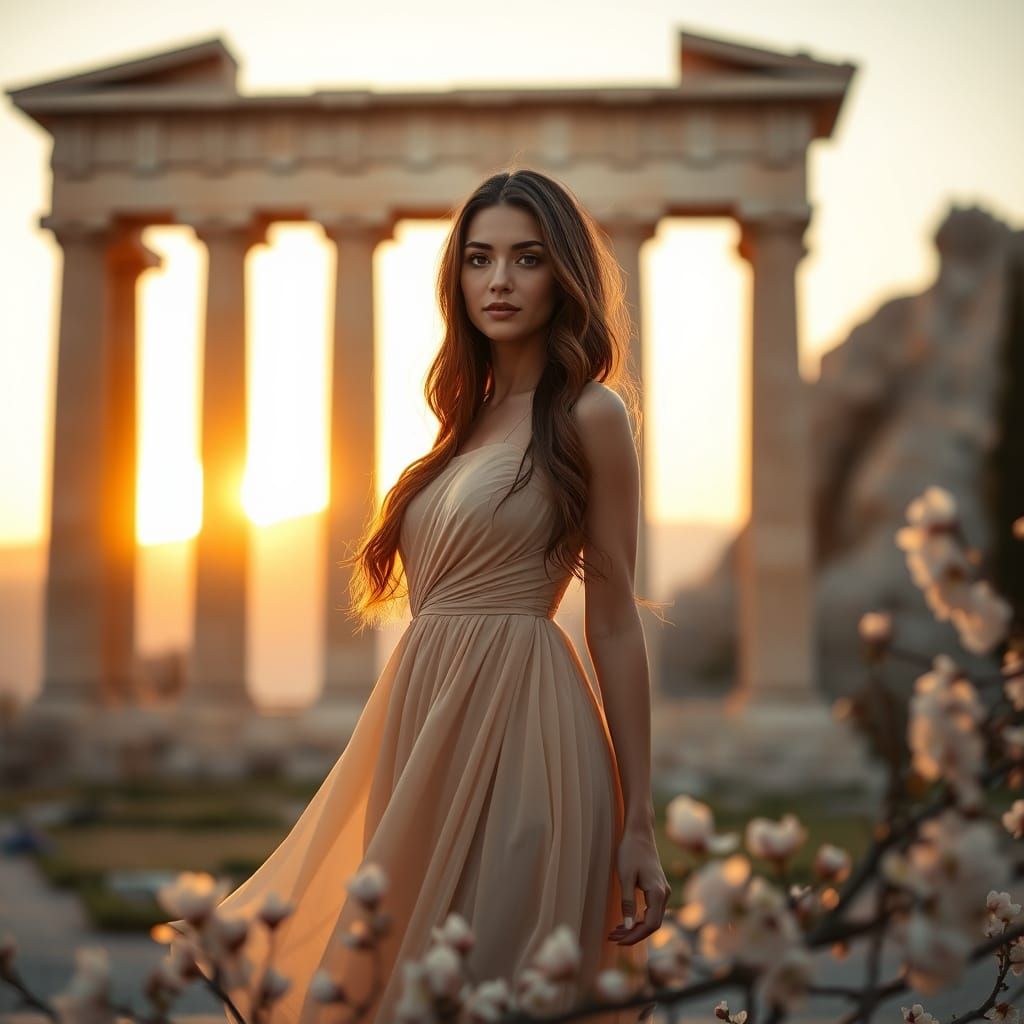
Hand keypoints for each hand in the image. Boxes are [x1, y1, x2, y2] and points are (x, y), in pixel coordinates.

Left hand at [607, 825, 670, 945]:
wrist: (639, 832)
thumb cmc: (630, 852)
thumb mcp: (625, 877)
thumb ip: (627, 903)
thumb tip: (628, 927)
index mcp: (659, 892)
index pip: (651, 925)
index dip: (636, 936)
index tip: (618, 941)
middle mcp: (665, 894)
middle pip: (653, 925)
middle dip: (633, 934)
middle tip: (612, 938)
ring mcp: (663, 891)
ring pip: (651, 918)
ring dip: (635, 928)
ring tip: (614, 932)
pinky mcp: (658, 889)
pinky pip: (650, 910)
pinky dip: (638, 918)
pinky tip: (624, 922)